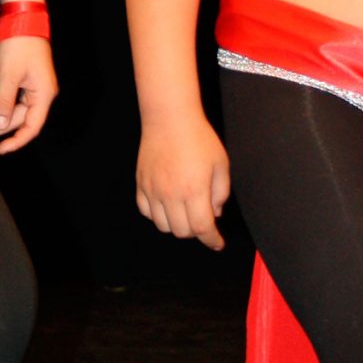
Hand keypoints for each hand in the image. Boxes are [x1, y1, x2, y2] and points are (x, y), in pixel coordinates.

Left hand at [0, 36, 56, 155]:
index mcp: (44, 94)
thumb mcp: (8, 75)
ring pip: (18, 111)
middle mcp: (43, 93)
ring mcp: (36, 87)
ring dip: (0, 118)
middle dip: (1, 128)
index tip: (1, 149)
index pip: (32, 127)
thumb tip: (1, 125)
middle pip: (23, 120)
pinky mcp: (28, 81)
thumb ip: (4, 102)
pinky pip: (16, 101)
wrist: (22, 20)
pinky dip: (3, 108)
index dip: (17, 141)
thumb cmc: (19, 44)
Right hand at [136, 111, 229, 248]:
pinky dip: (158, 215)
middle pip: (183, 231)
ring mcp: (153, 190)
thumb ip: (221, 192)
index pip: (202, 228)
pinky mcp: (141, 184)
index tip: (217, 243)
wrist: (169, 119)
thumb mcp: (221, 164)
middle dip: (196, 232)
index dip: (212, 240)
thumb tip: (215, 213)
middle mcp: (172, 194)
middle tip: (203, 220)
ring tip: (185, 212)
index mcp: (195, 190)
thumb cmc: (198, 138)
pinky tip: (167, 205)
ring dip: (177, 225)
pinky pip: (147, 212)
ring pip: (164, 226)